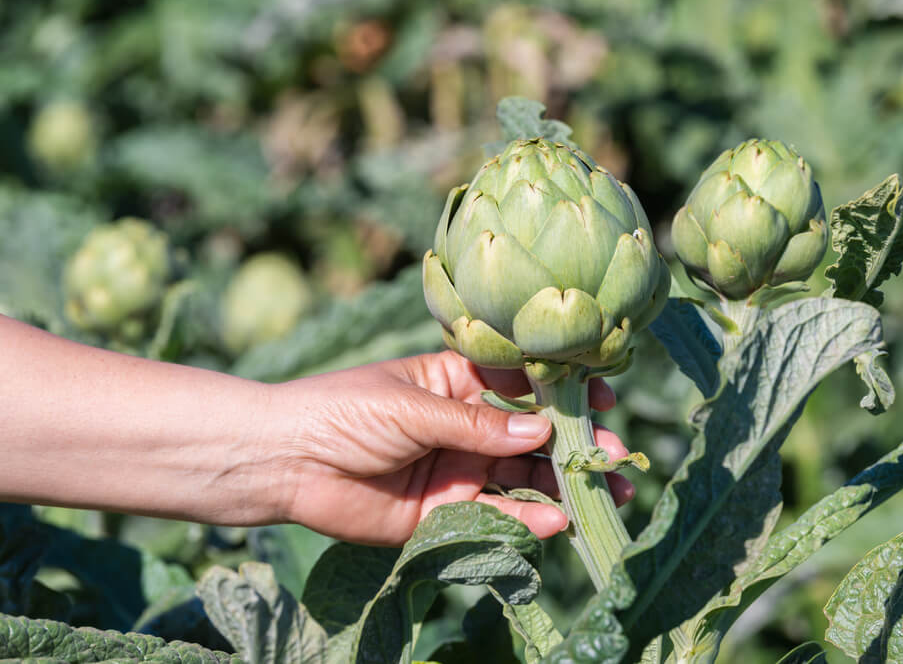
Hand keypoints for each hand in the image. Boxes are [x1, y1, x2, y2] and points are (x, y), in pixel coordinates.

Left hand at [274, 350, 633, 544]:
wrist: (284, 462)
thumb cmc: (344, 411)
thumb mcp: (416, 405)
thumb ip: (481, 425)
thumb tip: (545, 431)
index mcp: (455, 383)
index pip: (522, 386)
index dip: (563, 393)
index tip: (603, 399)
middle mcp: (464, 426)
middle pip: (531, 437)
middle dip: (574, 447)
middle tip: (616, 458)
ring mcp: (457, 470)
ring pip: (521, 478)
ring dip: (562, 487)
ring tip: (603, 494)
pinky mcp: (443, 513)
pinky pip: (494, 515)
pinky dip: (527, 520)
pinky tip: (558, 520)